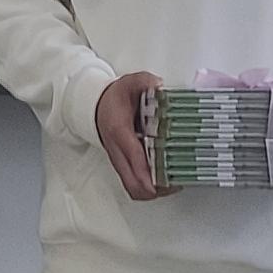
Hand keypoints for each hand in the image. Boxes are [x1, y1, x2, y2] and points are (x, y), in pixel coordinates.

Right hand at [97, 74, 167, 199]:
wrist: (97, 106)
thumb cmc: (115, 98)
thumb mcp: (130, 83)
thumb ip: (144, 82)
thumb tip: (159, 86)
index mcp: (119, 131)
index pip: (134, 157)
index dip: (151, 171)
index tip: (168, 175)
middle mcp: (117, 151)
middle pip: (134, 183)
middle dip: (156, 188)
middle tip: (176, 181)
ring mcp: (119, 161)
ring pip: (134, 189)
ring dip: (154, 191)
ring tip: (174, 183)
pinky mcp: (122, 166)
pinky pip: (134, 185)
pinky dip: (150, 188)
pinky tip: (165, 180)